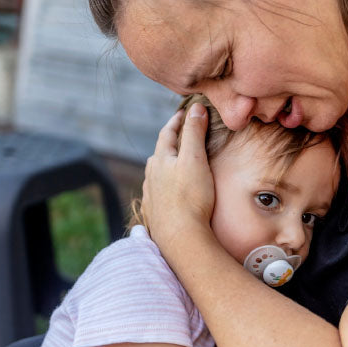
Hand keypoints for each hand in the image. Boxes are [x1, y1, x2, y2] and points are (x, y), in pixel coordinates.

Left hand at [141, 103, 215, 251]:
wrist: (181, 239)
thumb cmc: (190, 197)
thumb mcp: (195, 159)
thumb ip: (194, 132)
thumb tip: (195, 107)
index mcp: (160, 160)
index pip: (167, 133)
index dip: (177, 121)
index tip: (186, 112)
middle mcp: (151, 176)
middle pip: (160, 153)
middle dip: (171, 142)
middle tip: (182, 135)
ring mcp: (152, 196)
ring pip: (156, 174)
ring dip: (166, 165)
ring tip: (175, 163)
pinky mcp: (155, 214)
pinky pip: (158, 194)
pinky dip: (165, 186)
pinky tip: (169, 192)